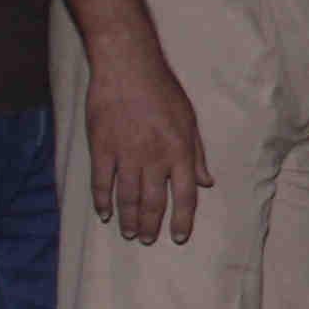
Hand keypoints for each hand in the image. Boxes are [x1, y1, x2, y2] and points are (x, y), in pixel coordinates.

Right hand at [86, 43, 214, 245]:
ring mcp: (126, 154)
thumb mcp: (190, 121)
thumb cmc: (163, 92)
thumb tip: (207, 182)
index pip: (185, 196)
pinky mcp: (101, 148)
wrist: (128, 68)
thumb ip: (197, 155)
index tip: (178, 237)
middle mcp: (154, 158)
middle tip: (147, 239)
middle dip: (150, 225)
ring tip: (129, 233)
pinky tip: (105, 214)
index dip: (182, 220)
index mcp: (179, 152)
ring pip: (127, 198)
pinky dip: (102, 201)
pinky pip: (101, 182)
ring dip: (128, 219)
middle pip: (152, 203)